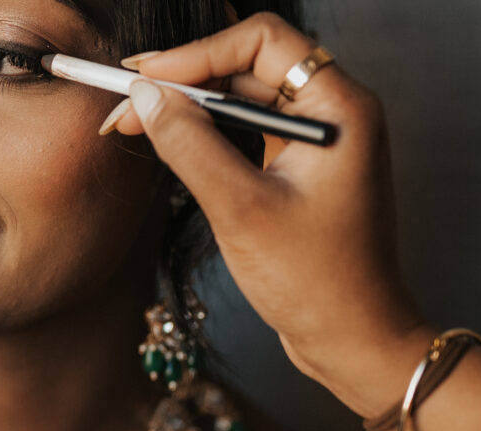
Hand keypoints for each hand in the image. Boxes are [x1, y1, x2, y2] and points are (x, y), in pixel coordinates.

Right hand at [106, 13, 432, 412]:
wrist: (354, 340)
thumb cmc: (316, 281)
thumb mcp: (239, 208)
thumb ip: (189, 144)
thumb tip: (144, 98)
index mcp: (339, 107)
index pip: (262, 41)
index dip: (197, 53)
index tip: (145, 78)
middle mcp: (334, 112)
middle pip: (249, 63)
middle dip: (184, 78)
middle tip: (126, 101)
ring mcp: (319, 139)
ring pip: (244, 95)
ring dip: (190, 106)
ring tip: (135, 123)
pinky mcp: (302, 166)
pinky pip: (249, 128)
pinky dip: (207, 132)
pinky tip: (169, 143)